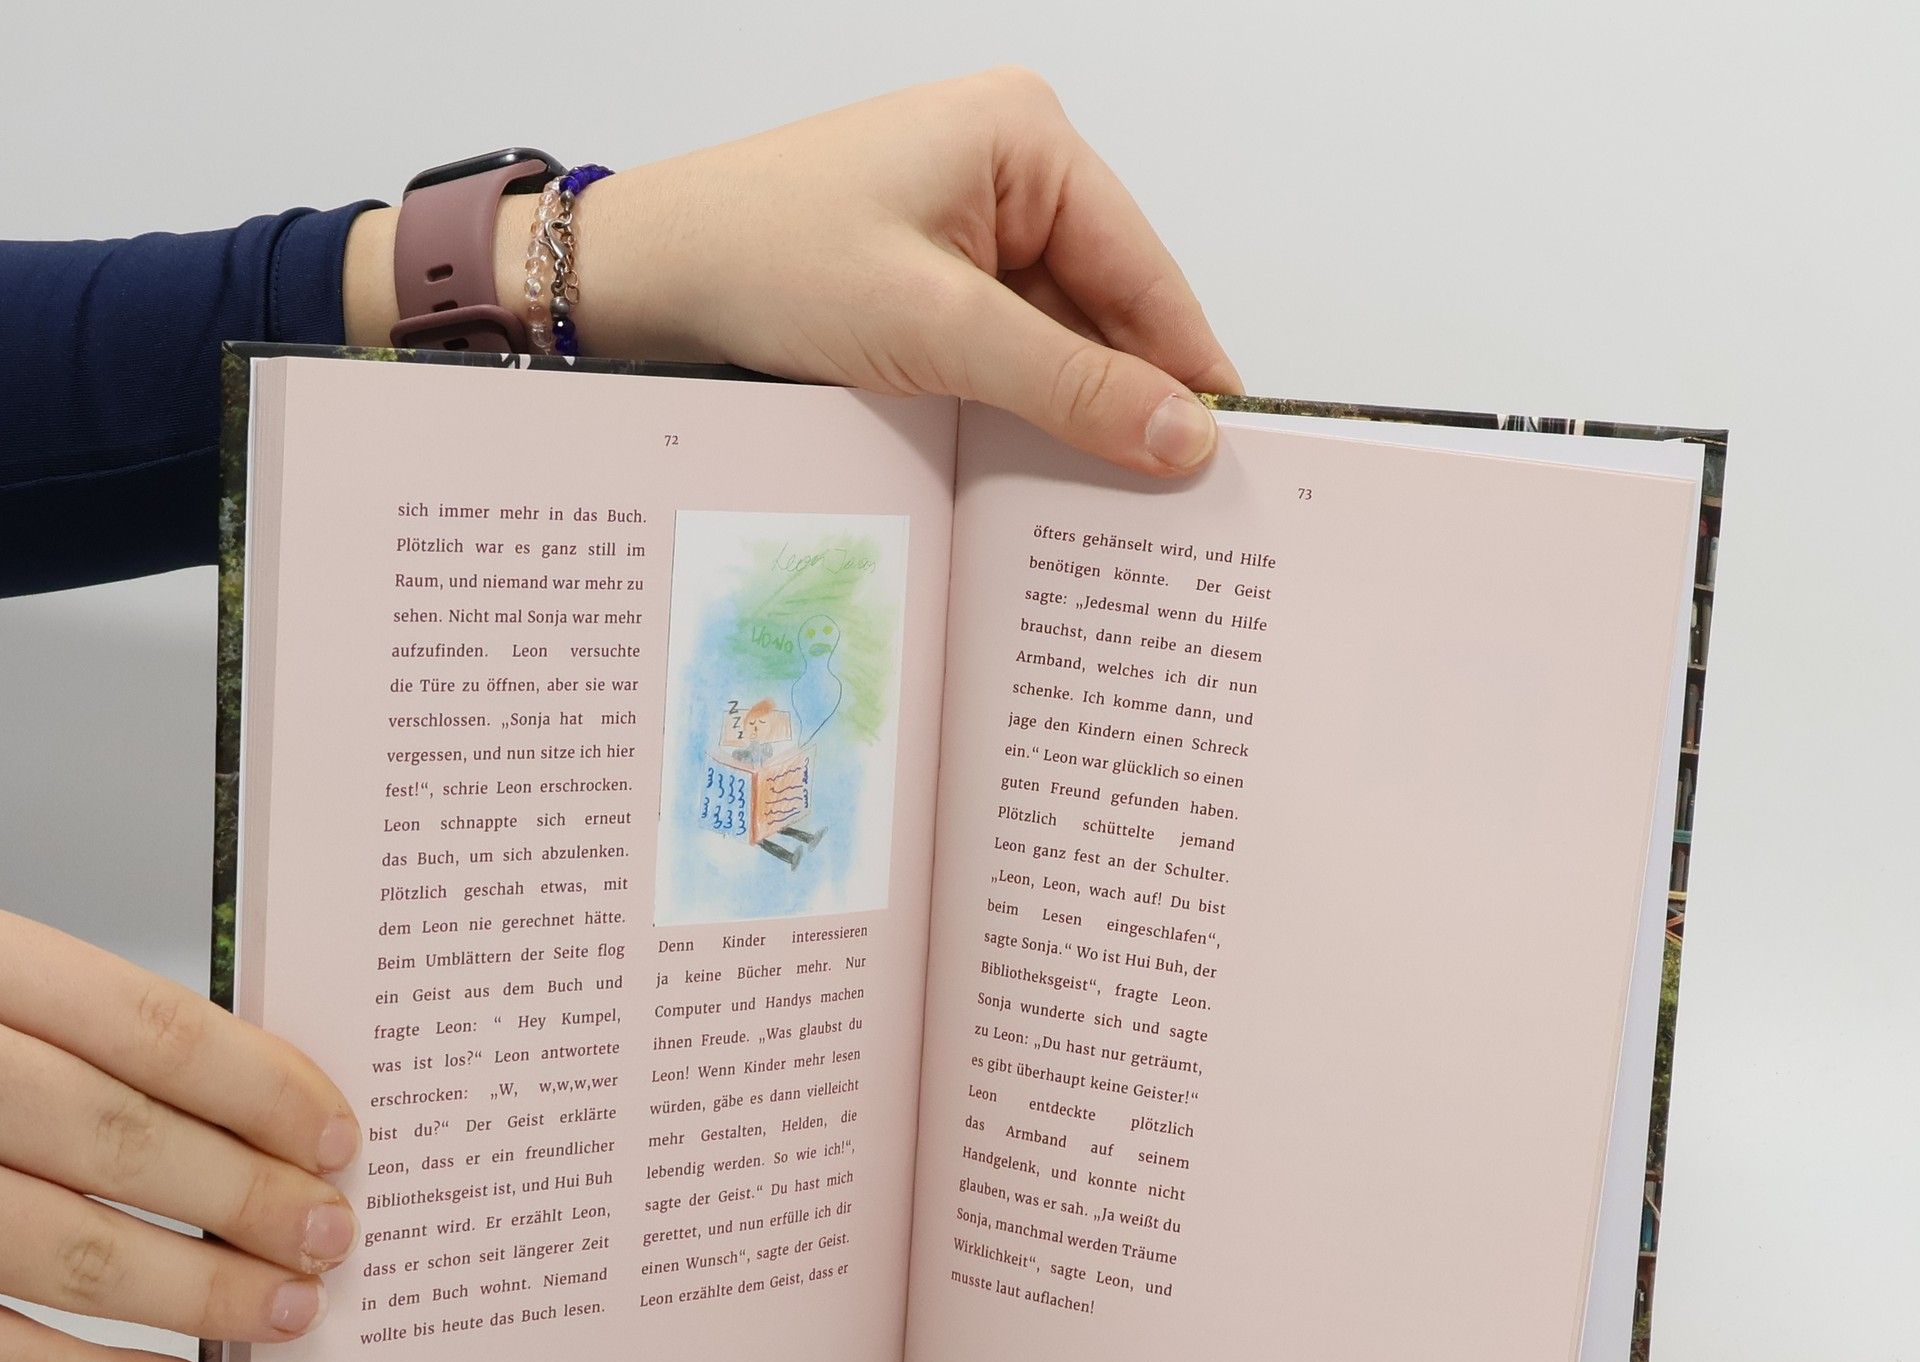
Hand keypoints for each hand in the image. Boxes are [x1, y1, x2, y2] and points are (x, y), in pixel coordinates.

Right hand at [0, 911, 358, 1361]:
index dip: (262, 1088)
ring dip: (200, 1294)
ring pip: (70, 1253)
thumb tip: (260, 1105)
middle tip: (329, 1234)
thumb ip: (83, 1038)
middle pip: (122, 1142)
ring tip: (284, 1311)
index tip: (336, 1135)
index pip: (149, 1029)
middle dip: (249, 1198)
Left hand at [343, 69, 1242, 476]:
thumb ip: (1070, 383)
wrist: (649, 275)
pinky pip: (1006, 346)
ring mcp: (970, 222)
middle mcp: (1011, 168)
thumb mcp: (938, 330)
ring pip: (1058, 336)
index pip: (1145, 269)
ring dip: (1071, 412)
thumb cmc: (771, 261)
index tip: (1229, 456)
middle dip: (1127, 398)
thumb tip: (1184, 436)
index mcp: (1028, 139)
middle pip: (1108, 306)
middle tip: (1171, 503)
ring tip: (1109, 503)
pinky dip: (1021, 405)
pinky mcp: (933, 271)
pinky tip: (1038, 468)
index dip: (1188, 367)